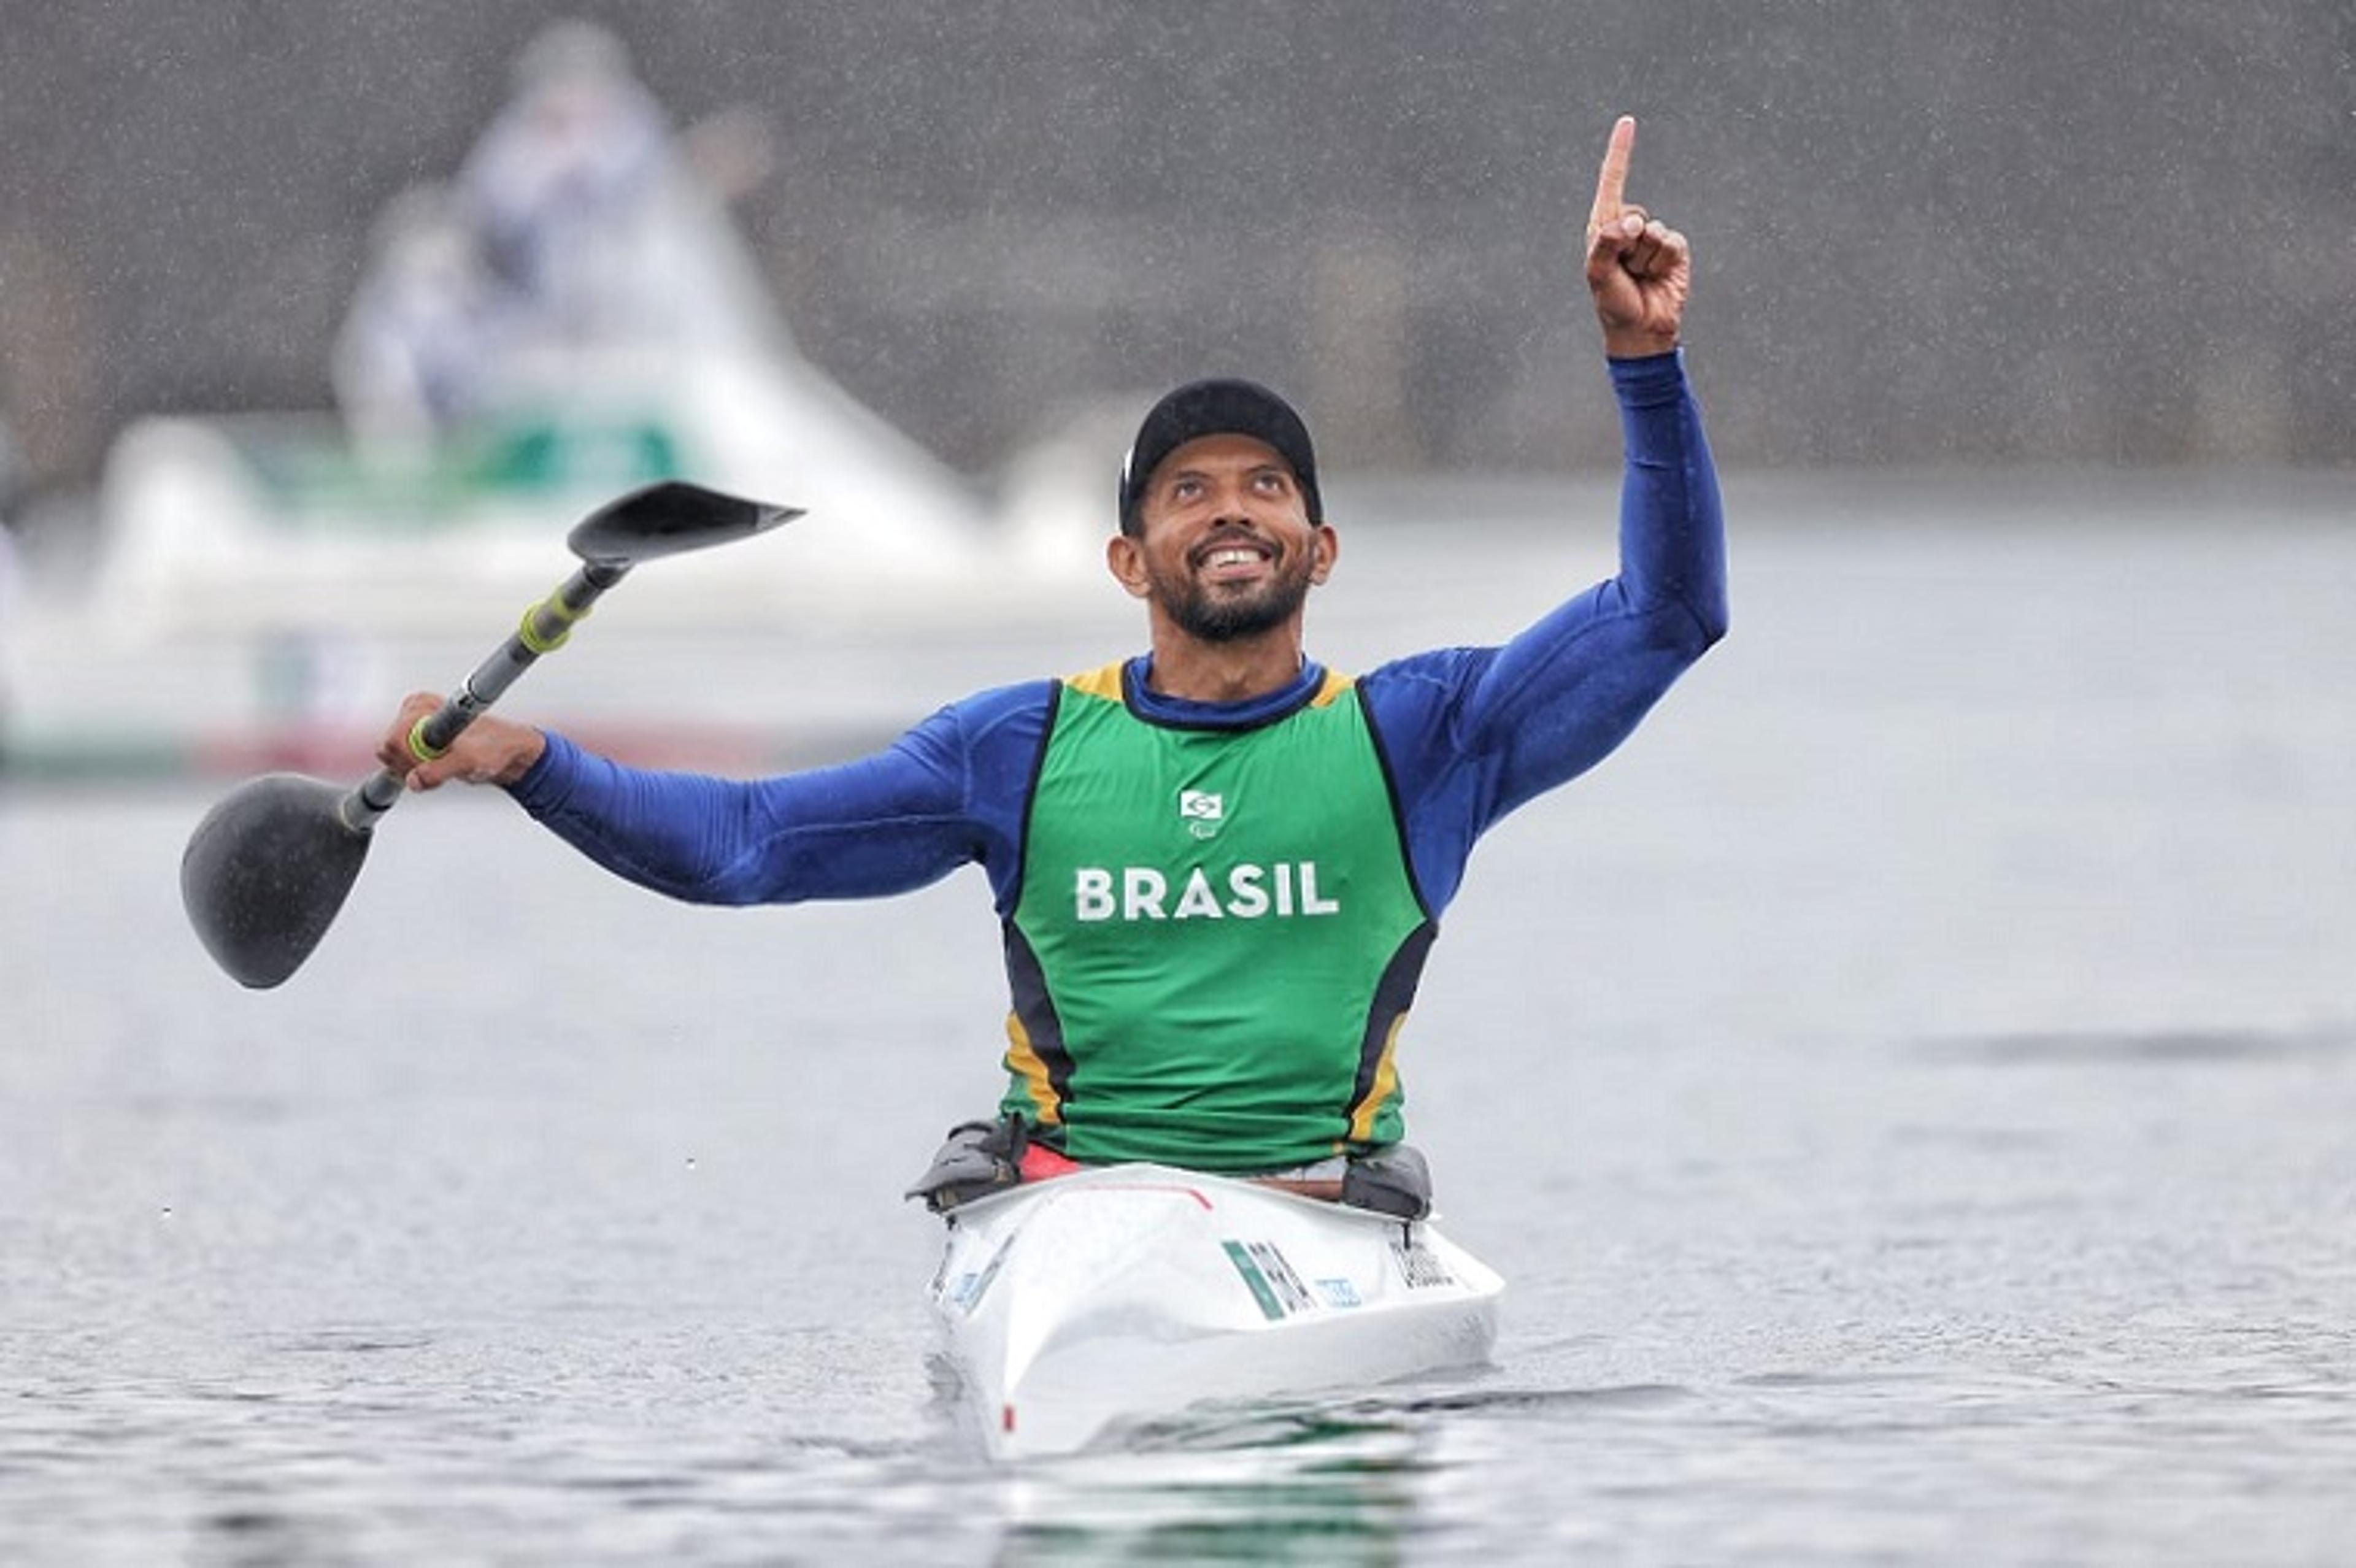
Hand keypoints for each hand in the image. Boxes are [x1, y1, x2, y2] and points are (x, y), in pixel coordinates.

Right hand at [374, 691, 545, 789]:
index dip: (409, 758)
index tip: (428, 765)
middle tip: (440, 768)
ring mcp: (412, 728)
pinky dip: (418, 772)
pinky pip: (401, 764)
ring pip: (394, 759)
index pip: (394, 737)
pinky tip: (440, 769)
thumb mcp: (470, 760)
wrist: (508, 752)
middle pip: (388, 749)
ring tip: (445, 766)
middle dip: (412, 765)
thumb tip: (415, 780)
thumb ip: (440, 770)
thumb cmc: (495, 747)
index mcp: (422, 705)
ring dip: (416, 770)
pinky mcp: (415, 742)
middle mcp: (413, 712)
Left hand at [1584, 115, 1689, 357]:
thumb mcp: (1599, 274)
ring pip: (1654, 232)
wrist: (1642, 329)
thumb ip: (1608, 243)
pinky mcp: (1674, 249)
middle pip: (1635, 213)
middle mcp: (1628, 228)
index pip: (1612, 183)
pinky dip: (1664, 261)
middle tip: (1624, 270)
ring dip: (1645, 259)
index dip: (1620, 153)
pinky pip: (1672, 242)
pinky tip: (1657, 277)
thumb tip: (1633, 222)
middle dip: (1628, 243)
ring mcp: (1652, 238)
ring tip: (1639, 276)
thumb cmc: (1613, 302)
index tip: (1627, 122)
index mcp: (1604, 227)